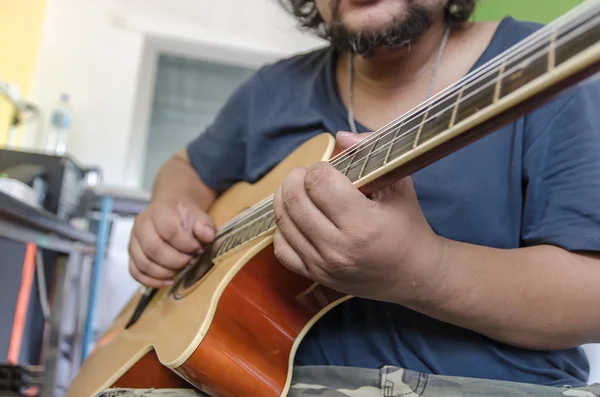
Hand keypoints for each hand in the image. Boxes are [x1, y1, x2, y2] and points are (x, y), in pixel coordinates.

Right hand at [128, 198, 214, 287]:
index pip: (169, 230)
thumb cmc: (185, 216)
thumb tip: (207, 236)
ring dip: (165, 273)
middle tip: (190, 261)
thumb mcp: (200, 216)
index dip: (186, 244)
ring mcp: (134, 239)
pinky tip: (168, 281)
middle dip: (176, 261)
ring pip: (143, 263)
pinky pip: (136, 272)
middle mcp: (142, 223)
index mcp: (160, 209)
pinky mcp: (132, 253)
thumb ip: (205, 226)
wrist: (171, 210)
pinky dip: (152, 281)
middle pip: (153, 249)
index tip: (198, 249)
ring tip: (181, 270)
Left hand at [272, 131, 446, 303]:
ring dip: (285, 198)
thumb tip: (340, 136)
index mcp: (362, 224)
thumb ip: (370, 154)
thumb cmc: (408, 226)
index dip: (319, 168)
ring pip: (282, 221)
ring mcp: (323, 265)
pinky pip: (281, 248)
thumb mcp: (399, 185)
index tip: (330, 169)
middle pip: (294, 199)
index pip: (318, 182)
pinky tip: (297, 218)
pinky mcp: (314, 276)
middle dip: (297, 178)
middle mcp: (338, 248)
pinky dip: (283, 228)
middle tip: (310, 176)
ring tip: (300, 190)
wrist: (414, 275)